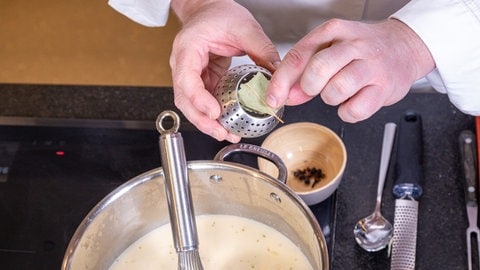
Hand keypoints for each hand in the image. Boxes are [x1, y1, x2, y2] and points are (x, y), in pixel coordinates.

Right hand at [170, 0, 279, 141]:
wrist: (208, 9)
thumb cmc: (218, 13)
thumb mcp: (244, 27)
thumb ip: (262, 49)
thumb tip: (278, 74)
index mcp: (188, 48)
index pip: (186, 78)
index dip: (198, 99)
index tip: (214, 112)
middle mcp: (183, 64)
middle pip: (185, 99)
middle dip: (202, 120)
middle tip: (222, 132)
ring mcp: (190, 75)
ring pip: (191, 105)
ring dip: (207, 122)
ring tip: (227, 133)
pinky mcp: (201, 81)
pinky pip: (203, 102)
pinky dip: (214, 115)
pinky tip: (228, 124)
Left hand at [267, 18, 434, 121]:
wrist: (404, 47)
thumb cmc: (361, 50)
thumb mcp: (330, 49)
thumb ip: (304, 71)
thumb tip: (284, 96)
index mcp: (333, 31)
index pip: (299, 55)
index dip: (281, 81)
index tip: (273, 98)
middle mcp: (353, 45)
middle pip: (318, 69)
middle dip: (309, 87)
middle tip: (314, 89)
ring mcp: (371, 66)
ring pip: (336, 90)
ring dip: (330, 98)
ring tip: (339, 91)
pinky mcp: (385, 87)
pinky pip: (355, 110)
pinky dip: (348, 111)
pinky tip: (353, 100)